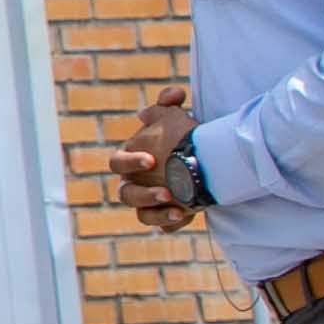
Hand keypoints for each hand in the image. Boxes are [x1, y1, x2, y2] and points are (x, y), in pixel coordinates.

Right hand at [102, 86, 203, 233]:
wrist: (206, 161)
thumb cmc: (182, 138)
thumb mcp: (175, 117)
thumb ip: (170, 103)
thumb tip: (174, 96)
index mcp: (129, 160)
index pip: (117, 164)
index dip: (130, 163)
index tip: (151, 160)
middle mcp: (134, 183)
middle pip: (126, 195)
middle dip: (144, 194)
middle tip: (167, 192)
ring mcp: (149, 203)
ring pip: (142, 216)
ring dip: (157, 213)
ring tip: (180, 209)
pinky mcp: (166, 217)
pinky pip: (164, 227)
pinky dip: (172, 223)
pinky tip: (188, 215)